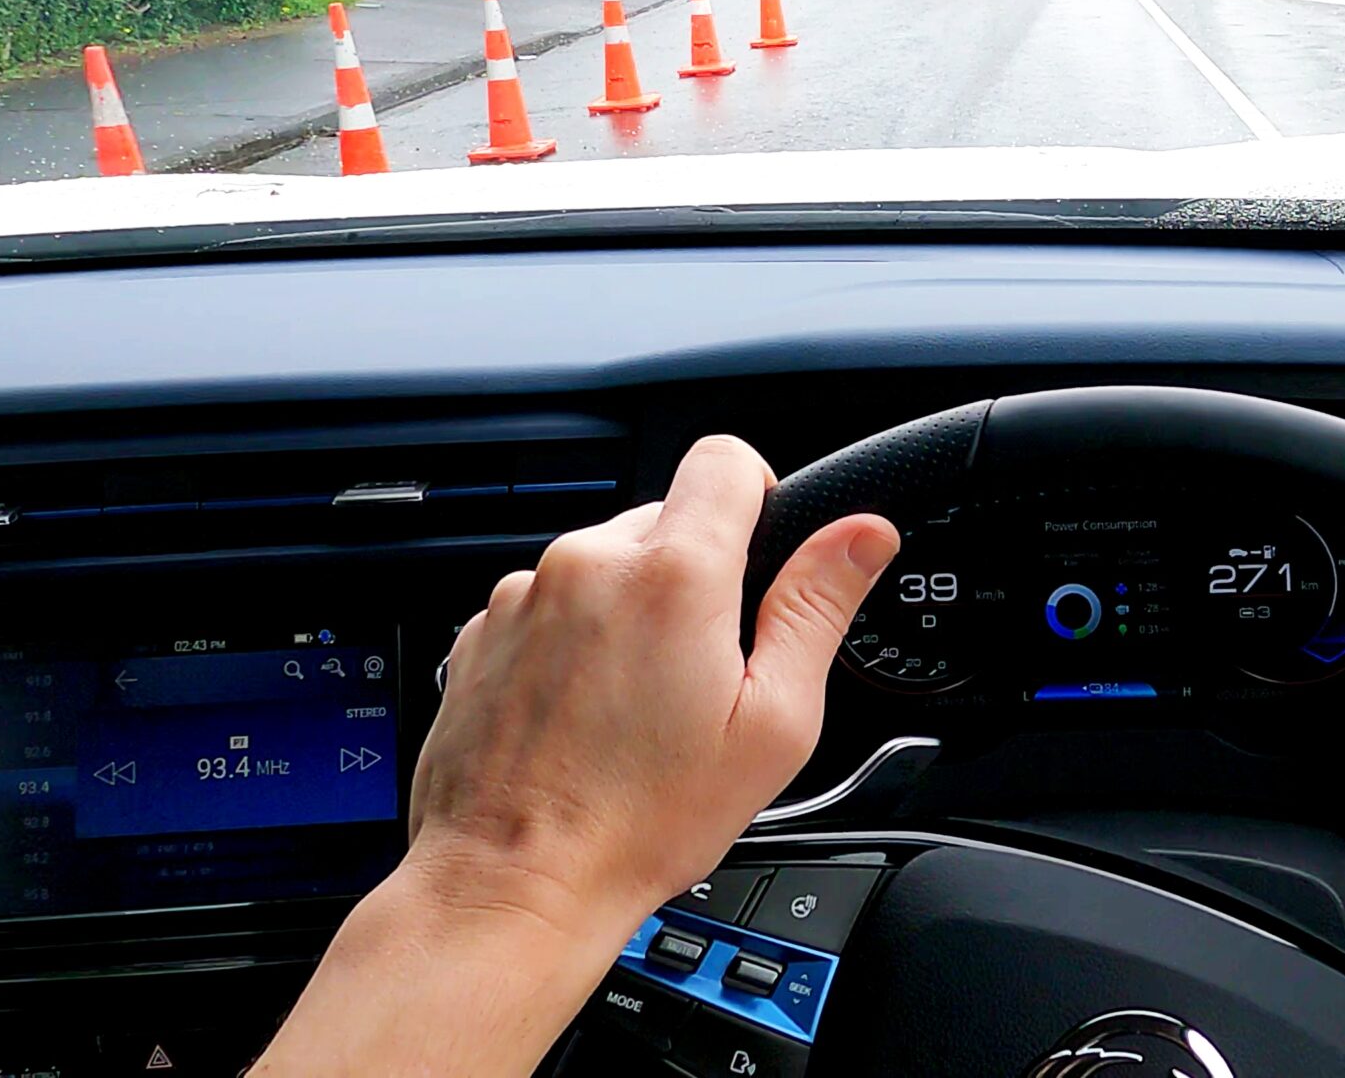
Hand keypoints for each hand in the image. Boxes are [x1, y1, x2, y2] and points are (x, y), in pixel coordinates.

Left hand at [250, 436, 898, 1077]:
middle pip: (665, 520)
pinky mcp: (481, 633)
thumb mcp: (772, 723)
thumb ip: (818, 608)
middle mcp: (587, 563)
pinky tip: (585, 718)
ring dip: (630, 613)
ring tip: (637, 709)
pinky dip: (574, 645)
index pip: (725, 459)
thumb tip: (863, 534)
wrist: (512, 884)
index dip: (759, 496)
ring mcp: (523, 596)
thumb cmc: (641, 821)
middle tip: (704, 674)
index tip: (762, 556)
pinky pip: (549, 607)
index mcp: (672, 573)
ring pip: (604, 567)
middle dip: (695, 579)